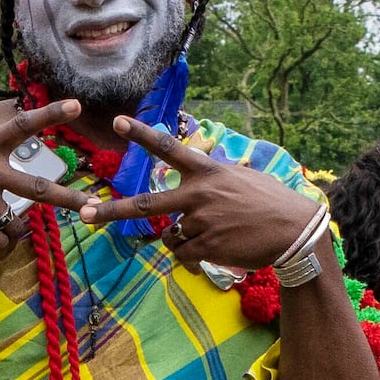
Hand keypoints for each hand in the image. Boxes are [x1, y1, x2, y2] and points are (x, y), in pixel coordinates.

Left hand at [110, 116, 327, 277]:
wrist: (295, 231)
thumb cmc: (271, 202)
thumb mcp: (241, 178)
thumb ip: (213, 179)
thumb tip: (196, 184)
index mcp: (207, 172)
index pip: (168, 148)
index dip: (141, 134)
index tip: (118, 122)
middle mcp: (199, 194)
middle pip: (145, 204)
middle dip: (111, 210)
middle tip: (84, 213)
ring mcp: (201, 222)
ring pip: (170, 236)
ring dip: (183, 239)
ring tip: (213, 236)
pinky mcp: (207, 246)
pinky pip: (184, 255)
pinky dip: (194, 257)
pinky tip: (216, 251)